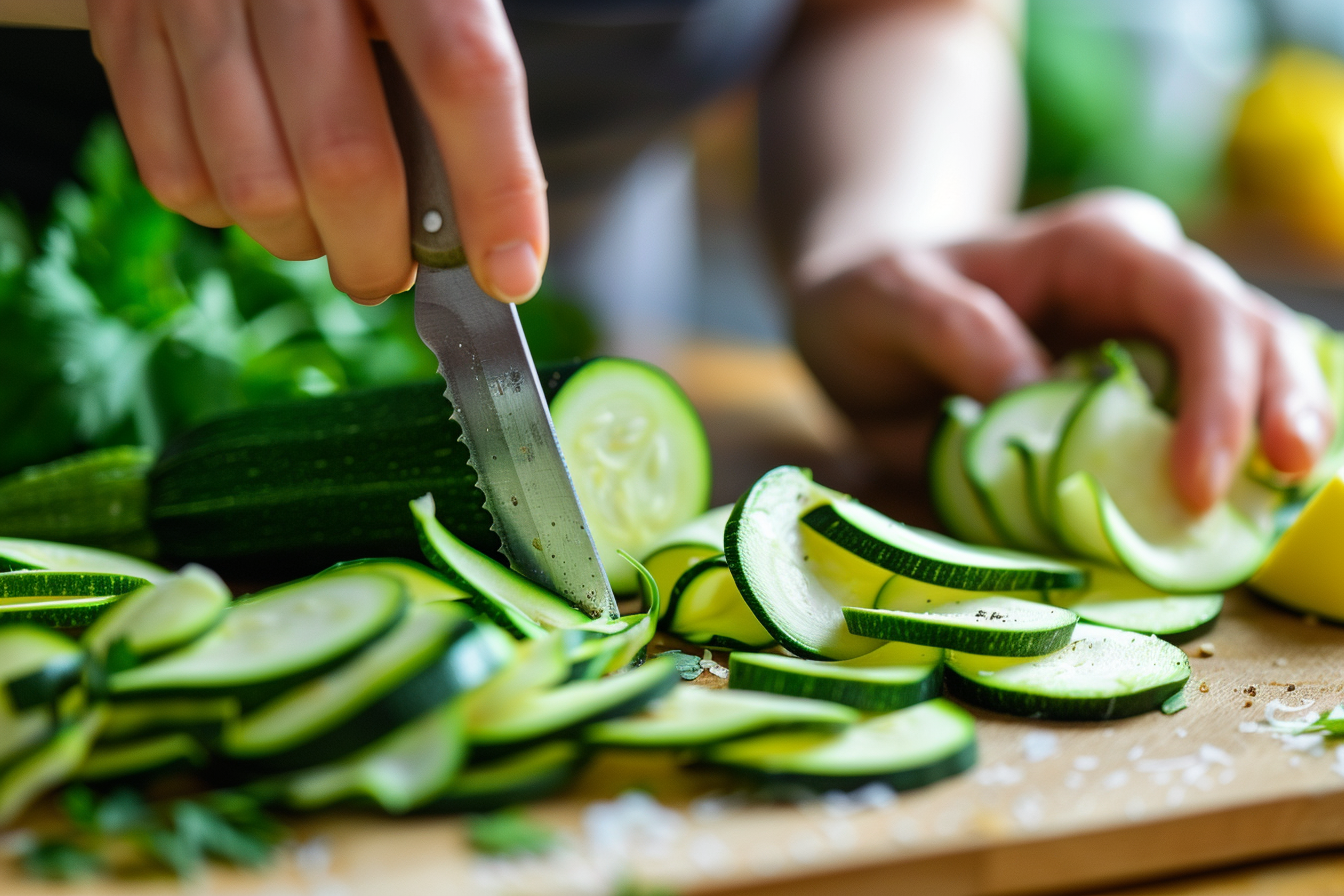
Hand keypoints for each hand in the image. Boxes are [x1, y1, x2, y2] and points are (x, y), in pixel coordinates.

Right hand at [87, 0, 546, 303]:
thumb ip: (457, 81)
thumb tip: (488, 229)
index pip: (460, 72)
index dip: (493, 188)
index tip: (510, 272)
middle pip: (344, 156)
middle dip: (381, 250)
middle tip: (395, 271)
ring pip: (254, 184)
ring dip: (306, 242)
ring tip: (331, 233)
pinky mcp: (124, 23)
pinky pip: (174, 171)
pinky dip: (227, 213)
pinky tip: (262, 190)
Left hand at [791, 189, 1333, 512]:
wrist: (867, 312)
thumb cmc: (874, 297)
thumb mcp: (884, 298)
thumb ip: (954, 330)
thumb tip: (1036, 393)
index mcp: (1096, 246)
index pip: (1192, 304)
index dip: (1215, 391)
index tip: (1194, 482)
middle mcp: (1146, 281)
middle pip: (1251, 333)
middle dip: (1279, 407)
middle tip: (1285, 482)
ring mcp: (1152, 336)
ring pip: (1252, 373)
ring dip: (1270, 441)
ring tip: (1277, 509)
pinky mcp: (1142, 390)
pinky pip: (1206, 421)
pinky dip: (1229, 466)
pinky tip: (1242, 515)